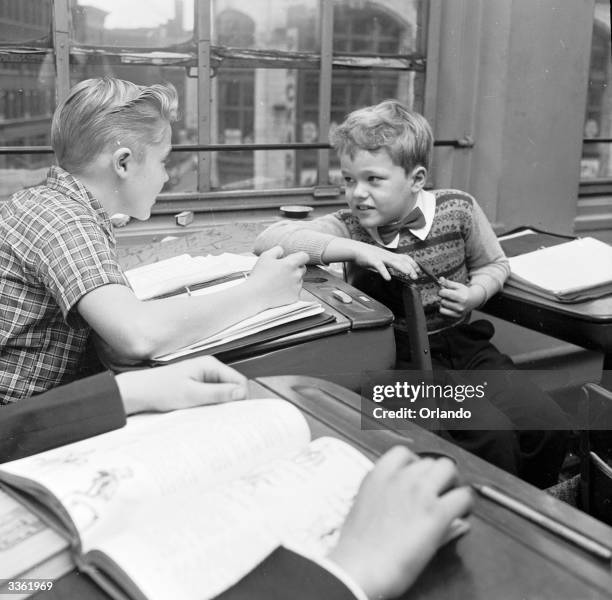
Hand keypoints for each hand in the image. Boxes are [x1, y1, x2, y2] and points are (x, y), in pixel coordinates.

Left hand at [115, 356, 247, 413]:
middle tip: (223, 415)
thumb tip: (241, 393)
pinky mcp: (197, 386)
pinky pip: (213, 396)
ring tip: (209, 412)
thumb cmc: (159, 389)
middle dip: (231, 401)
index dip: (240, 397)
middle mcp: (208, 369)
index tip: (237, 411)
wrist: (138, 393)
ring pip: (223, 393)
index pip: (239, 380)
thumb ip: (218, 393)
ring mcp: (203, 377)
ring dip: (220, 404)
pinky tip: (202, 411)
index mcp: (209, 365)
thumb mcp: (192, 394)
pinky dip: (211, 405)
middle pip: (232, 386)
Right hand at [248, 246, 308, 307]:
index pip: (305, 256)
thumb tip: (283, 251)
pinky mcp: (295, 297)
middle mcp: (296, 275)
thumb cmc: (259, 275)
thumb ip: (277, 250)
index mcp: (290, 264)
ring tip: (278, 282)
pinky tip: (279, 290)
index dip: (300, 257)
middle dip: (295, 268)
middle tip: (282, 271)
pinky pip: (296, 291)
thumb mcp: (265, 256)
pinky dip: (290, 290)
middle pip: (302, 268)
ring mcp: (296, 287)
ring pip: (299, 280)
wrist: (255, 295)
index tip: (295, 259)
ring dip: (293, 279)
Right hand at [328, 446, 471, 599]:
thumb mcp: (365, 511)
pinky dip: (465, 503)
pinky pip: (463, 496)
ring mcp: (419, 492)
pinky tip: (461, 514)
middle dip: (435, 475)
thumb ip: (387, 498)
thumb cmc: (357, 546)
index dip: (415, 465)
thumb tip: (409, 498)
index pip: (403, 453)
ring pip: (448, 469)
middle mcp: (400, 478)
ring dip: (451, 483)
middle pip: (429, 461)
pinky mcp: (437, 512)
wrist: (359, 567)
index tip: (418, 478)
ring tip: (451, 500)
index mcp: (378, 475)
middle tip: (438, 491)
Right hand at [351, 242, 419, 280]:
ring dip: (402, 268)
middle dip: (410, 268)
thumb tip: (392, 273)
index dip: (413, 264)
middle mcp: (387, 255)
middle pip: (401, 261)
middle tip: (416, 276)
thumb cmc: (366, 256)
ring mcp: (380, 257)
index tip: (419, 271)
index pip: (404, 258)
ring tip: (408, 273)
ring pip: (393, 262)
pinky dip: (384, 272)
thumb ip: (386, 266)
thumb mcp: (380, 260)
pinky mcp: (372, 260)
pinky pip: (379, 266)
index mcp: (390, 255)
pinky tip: (388, 278)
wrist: (355, 249)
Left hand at [437, 278, 484, 317]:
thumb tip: (440, 279)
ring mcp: (459, 313)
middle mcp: (460, 307)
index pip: (443, 293)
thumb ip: (448, 282)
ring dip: (443, 304)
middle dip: (442, 297)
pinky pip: (443, 313)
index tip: (443, 290)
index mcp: (461, 297)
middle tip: (447, 296)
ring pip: (441, 308)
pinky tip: (448, 306)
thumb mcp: (457, 285)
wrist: (474, 300)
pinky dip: (444, 309)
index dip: (441, 291)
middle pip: (442, 301)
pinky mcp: (457, 317)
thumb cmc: (464, 291)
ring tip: (448, 301)